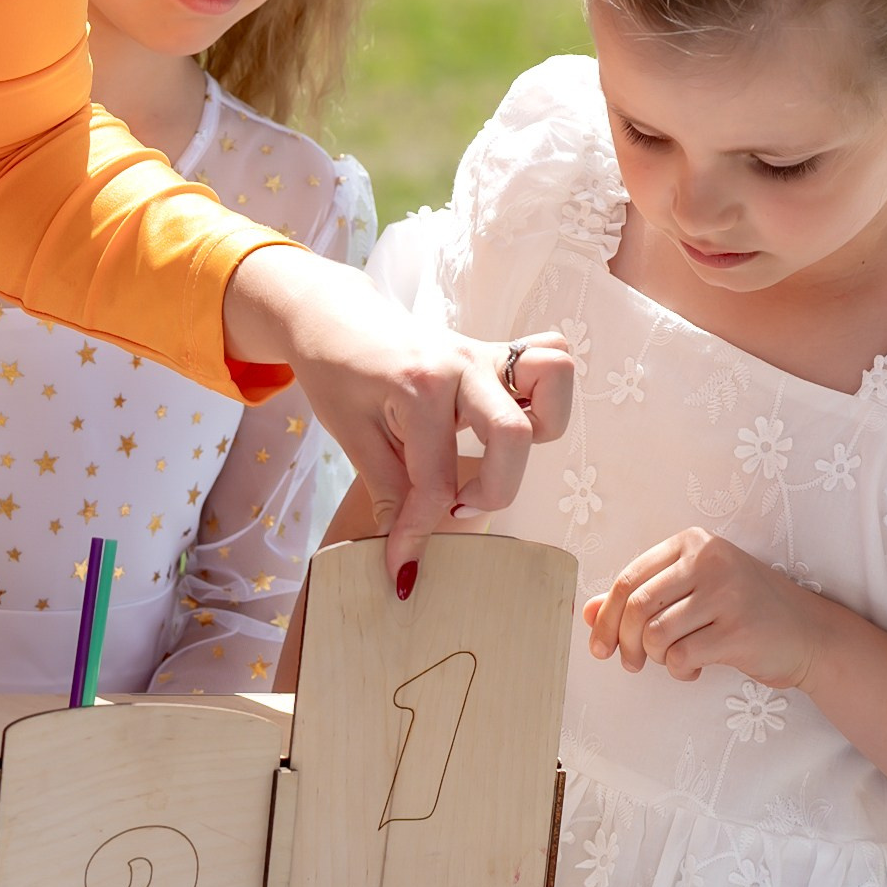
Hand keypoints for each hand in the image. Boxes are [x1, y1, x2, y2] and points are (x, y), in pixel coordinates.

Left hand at [223, 247, 572, 588]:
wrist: (333, 317)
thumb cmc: (336, 371)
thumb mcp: (352, 436)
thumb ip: (388, 494)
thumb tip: (407, 562)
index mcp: (421, 385)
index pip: (436, 480)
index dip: (420, 533)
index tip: (404, 569)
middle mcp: (464, 364)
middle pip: (513, 434)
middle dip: (493, 491)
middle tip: (457, 507)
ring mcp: (487, 353)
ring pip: (554, 377)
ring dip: (540, 428)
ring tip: (496, 456)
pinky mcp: (497, 353)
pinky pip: (549, 360)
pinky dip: (547, 396)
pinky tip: (509, 427)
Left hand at [585, 525, 824, 687]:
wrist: (808, 633)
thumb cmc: (743, 610)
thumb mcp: (692, 593)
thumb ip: (641, 599)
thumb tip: (587, 615)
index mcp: (693, 543)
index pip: (630, 578)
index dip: (606, 617)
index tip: (599, 646)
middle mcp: (709, 560)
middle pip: (637, 606)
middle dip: (623, 642)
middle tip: (630, 663)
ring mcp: (726, 593)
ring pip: (656, 634)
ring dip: (656, 659)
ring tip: (674, 661)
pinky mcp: (738, 630)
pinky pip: (682, 657)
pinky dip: (680, 671)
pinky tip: (695, 669)